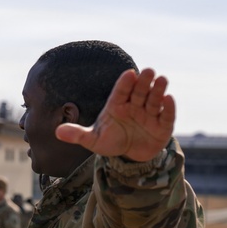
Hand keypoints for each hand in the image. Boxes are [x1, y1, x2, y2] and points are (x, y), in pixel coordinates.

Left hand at [55, 68, 174, 161]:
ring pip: (154, 100)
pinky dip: (168, 107)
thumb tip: (57, 132)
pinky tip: (169, 98)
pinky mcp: (163, 126)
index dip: (125, 83)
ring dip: (158, 90)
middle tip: (148, 71)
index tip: (129, 73)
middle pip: (139, 91)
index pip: (120, 91)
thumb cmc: (111, 142)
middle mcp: (134, 106)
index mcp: (117, 105)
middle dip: (143, 82)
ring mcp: (150, 115)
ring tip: (161, 79)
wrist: (130, 156)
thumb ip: (77, 134)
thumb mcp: (93, 140)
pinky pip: (166, 115)